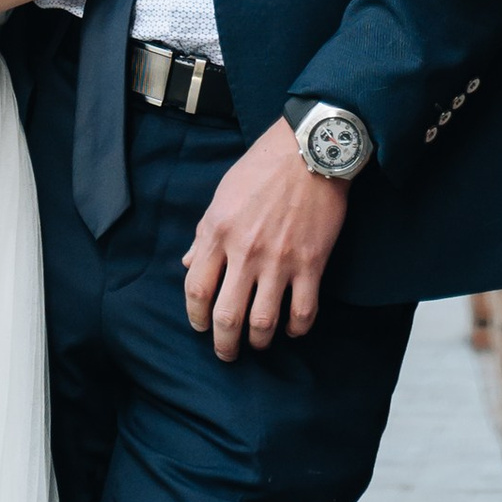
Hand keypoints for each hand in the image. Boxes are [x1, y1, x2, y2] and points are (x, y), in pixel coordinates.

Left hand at [184, 117, 348, 358]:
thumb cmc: (263, 167)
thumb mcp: (223, 194)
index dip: (195, 316)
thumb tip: (190, 264)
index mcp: (218, 232)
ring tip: (258, 342)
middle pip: (227, 316)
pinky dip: (297, 329)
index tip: (200, 325)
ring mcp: (280, 260)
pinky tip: (292, 329)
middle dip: (223, 344)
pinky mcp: (311, 263)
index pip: (196, 290)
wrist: (310, 149)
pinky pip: (303, 311)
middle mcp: (246, 251)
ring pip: (263, 322)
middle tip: (226, 352)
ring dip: (258, 341)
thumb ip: (204, 232)